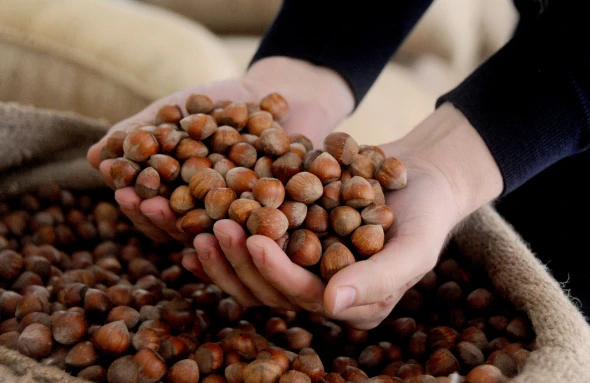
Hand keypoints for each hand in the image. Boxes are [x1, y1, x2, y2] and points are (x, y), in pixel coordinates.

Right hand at [86, 57, 353, 244]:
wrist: (281, 92)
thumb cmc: (223, 102)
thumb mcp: (180, 109)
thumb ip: (141, 131)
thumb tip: (94, 156)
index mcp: (183, 201)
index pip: (155, 212)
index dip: (139, 204)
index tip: (124, 190)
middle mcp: (213, 219)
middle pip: (184, 229)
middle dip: (162, 217)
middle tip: (146, 203)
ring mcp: (248, 222)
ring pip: (222, 233)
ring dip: (202, 226)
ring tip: (185, 212)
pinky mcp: (285, 220)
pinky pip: (270, 229)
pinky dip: (256, 228)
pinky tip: (241, 226)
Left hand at [184, 102, 503, 329]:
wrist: (423, 175)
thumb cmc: (428, 213)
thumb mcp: (416, 246)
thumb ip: (380, 278)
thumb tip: (329, 307)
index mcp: (350, 303)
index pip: (303, 295)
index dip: (275, 272)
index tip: (253, 239)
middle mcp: (321, 290)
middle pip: (268, 287)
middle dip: (239, 260)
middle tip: (214, 227)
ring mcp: (304, 263)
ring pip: (252, 268)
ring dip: (225, 249)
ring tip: (197, 222)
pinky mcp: (292, 236)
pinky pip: (254, 237)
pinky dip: (230, 229)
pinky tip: (199, 216)